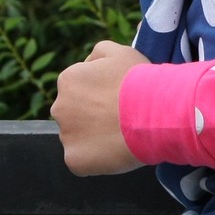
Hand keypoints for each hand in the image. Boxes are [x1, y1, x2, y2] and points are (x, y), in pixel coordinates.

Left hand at [53, 40, 150, 175]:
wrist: (154, 112)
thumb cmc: (139, 81)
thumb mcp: (120, 51)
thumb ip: (98, 53)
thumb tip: (88, 63)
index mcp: (68, 80)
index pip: (78, 91)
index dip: (100, 97)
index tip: (119, 101)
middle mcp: (59, 107)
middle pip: (74, 115)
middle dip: (92, 117)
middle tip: (120, 120)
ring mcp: (65, 136)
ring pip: (78, 139)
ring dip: (95, 139)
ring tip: (122, 136)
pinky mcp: (74, 160)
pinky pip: (83, 162)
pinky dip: (97, 160)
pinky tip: (117, 151)